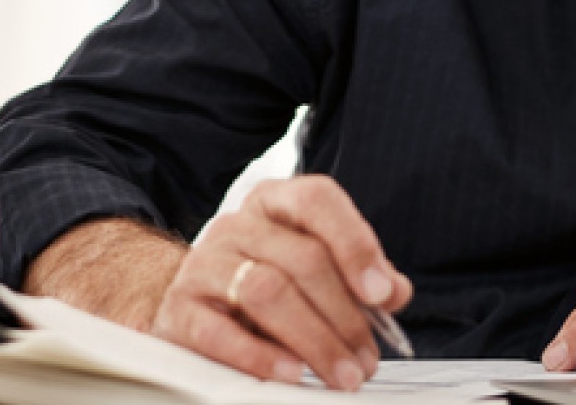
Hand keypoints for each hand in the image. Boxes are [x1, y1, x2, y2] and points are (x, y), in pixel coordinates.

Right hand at [151, 175, 412, 390]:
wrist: (192, 301)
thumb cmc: (265, 280)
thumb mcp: (314, 267)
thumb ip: (358, 276)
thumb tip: (395, 291)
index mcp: (275, 202)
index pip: (317, 200)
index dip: (355, 244)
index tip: (382, 293)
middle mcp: (237, 225)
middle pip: (301, 258)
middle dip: (345, 315)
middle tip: (367, 359)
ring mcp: (204, 264)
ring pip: (266, 291)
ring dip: (314, 340)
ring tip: (342, 374)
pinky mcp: (180, 310)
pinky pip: (219, 332)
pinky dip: (260, 356)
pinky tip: (292, 373)